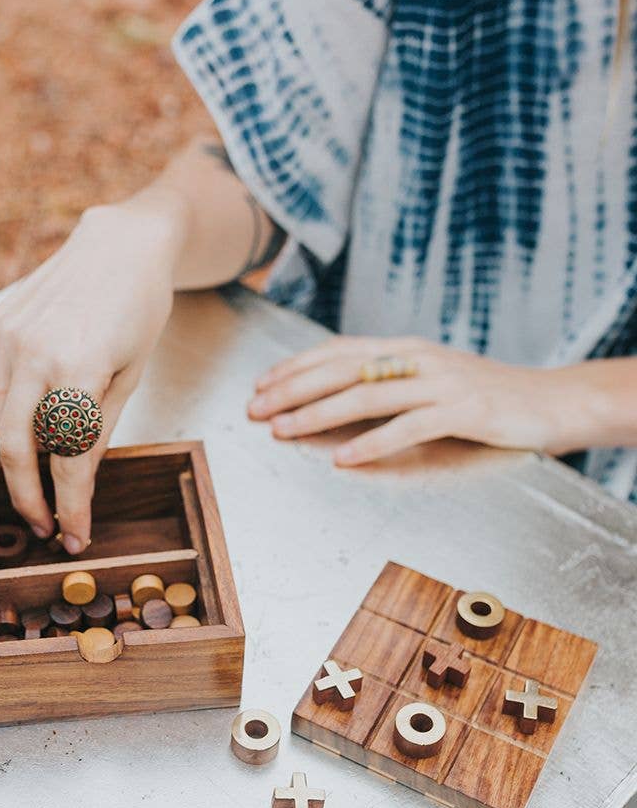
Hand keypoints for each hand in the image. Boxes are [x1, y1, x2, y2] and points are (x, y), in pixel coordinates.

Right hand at [0, 197, 181, 549]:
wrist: (120, 245)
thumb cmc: (138, 310)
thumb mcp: (131, 377)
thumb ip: (98, 432)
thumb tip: (76, 486)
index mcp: (79, 368)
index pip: (68, 458)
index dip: (70, 505)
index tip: (71, 534)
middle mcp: (34, 352)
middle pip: (17, 450)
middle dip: (28, 496)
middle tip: (44, 522)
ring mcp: (7, 337)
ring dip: (22, 447)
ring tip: (53, 443)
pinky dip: (9, 409)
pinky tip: (37, 396)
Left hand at [248, 336, 589, 464]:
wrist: (551, 401)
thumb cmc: (484, 396)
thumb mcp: (430, 379)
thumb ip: (388, 382)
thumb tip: (333, 396)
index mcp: (406, 349)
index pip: (339, 351)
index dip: (296, 366)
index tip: (261, 385)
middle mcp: (418, 359)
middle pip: (342, 370)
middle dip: (293, 390)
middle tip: (256, 410)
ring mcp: (441, 383)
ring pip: (366, 396)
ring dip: (318, 414)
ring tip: (284, 430)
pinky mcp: (463, 411)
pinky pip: (408, 427)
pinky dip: (372, 443)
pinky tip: (343, 458)